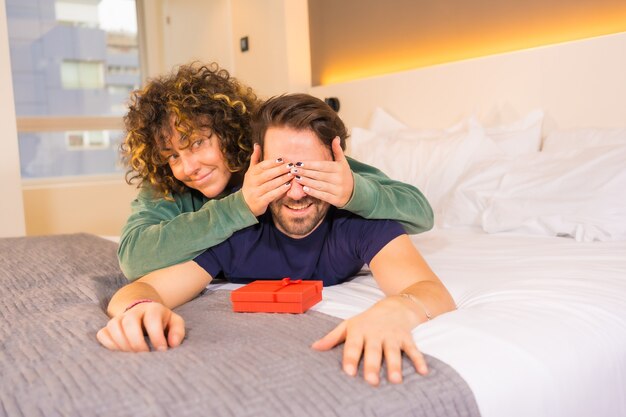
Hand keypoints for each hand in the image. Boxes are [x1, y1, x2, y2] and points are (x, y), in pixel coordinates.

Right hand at [96, 302, 184, 351]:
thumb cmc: (162, 322)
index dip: (156, 336)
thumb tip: (173, 344)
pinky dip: (109, 344)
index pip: (152, 319)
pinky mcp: (109, 326)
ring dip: (122, 344)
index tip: (161, 350)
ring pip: (114, 326)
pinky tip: (120, 353)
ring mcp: (120, 317)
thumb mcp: (175, 323)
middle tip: (145, 354)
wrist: (145, 313)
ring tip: (133, 355)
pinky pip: (102, 333)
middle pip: (129, 322)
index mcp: (153, 309)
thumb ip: (177, 332)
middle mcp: (134, 311)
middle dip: (136, 341)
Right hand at [242, 144, 292, 215]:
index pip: (262, 166)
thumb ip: (255, 159)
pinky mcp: (260, 202)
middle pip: (268, 174)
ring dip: (282, 179)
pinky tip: (288, 186)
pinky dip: (280, 190)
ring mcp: (256, 192)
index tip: (283, 159)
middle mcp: (252, 182)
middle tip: (291, 166)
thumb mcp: (251, 171)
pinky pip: (272, 195)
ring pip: (271, 185)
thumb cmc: (251, 185)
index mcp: (251, 173)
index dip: (273, 162)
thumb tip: (257, 144)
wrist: (244, 204)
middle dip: (280, 170)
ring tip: (292, 175)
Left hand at [295, 137, 354, 206]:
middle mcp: (338, 179)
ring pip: (319, 185)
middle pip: (318, 175)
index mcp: (338, 168)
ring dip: (306, 182)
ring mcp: (337, 190)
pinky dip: (313, 192)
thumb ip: (337, 150)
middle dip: (305, 172)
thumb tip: (336, 137)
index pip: (321, 166)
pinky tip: (304, 188)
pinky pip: (322, 195)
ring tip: (296, 178)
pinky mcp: (335, 199)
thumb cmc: (344, 174)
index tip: (298, 163)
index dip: (310, 165)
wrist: (353, 192)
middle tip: (293, 170)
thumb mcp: (342, 162)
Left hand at [311, 295, 426, 385]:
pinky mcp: (406, 337)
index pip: (353, 346)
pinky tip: (423, 372)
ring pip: (393, 351)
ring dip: (395, 365)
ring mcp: (392, 335)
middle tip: (372, 381)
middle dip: (373, 366)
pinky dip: (419, 360)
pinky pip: (413, 349)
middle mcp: (375, 333)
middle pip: (374, 351)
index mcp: (359, 331)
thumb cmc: (366, 320)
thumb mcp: (348, 325)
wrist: (393, 305)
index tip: (349, 372)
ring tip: (395, 380)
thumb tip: (313, 348)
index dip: (351, 359)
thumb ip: (332, 338)